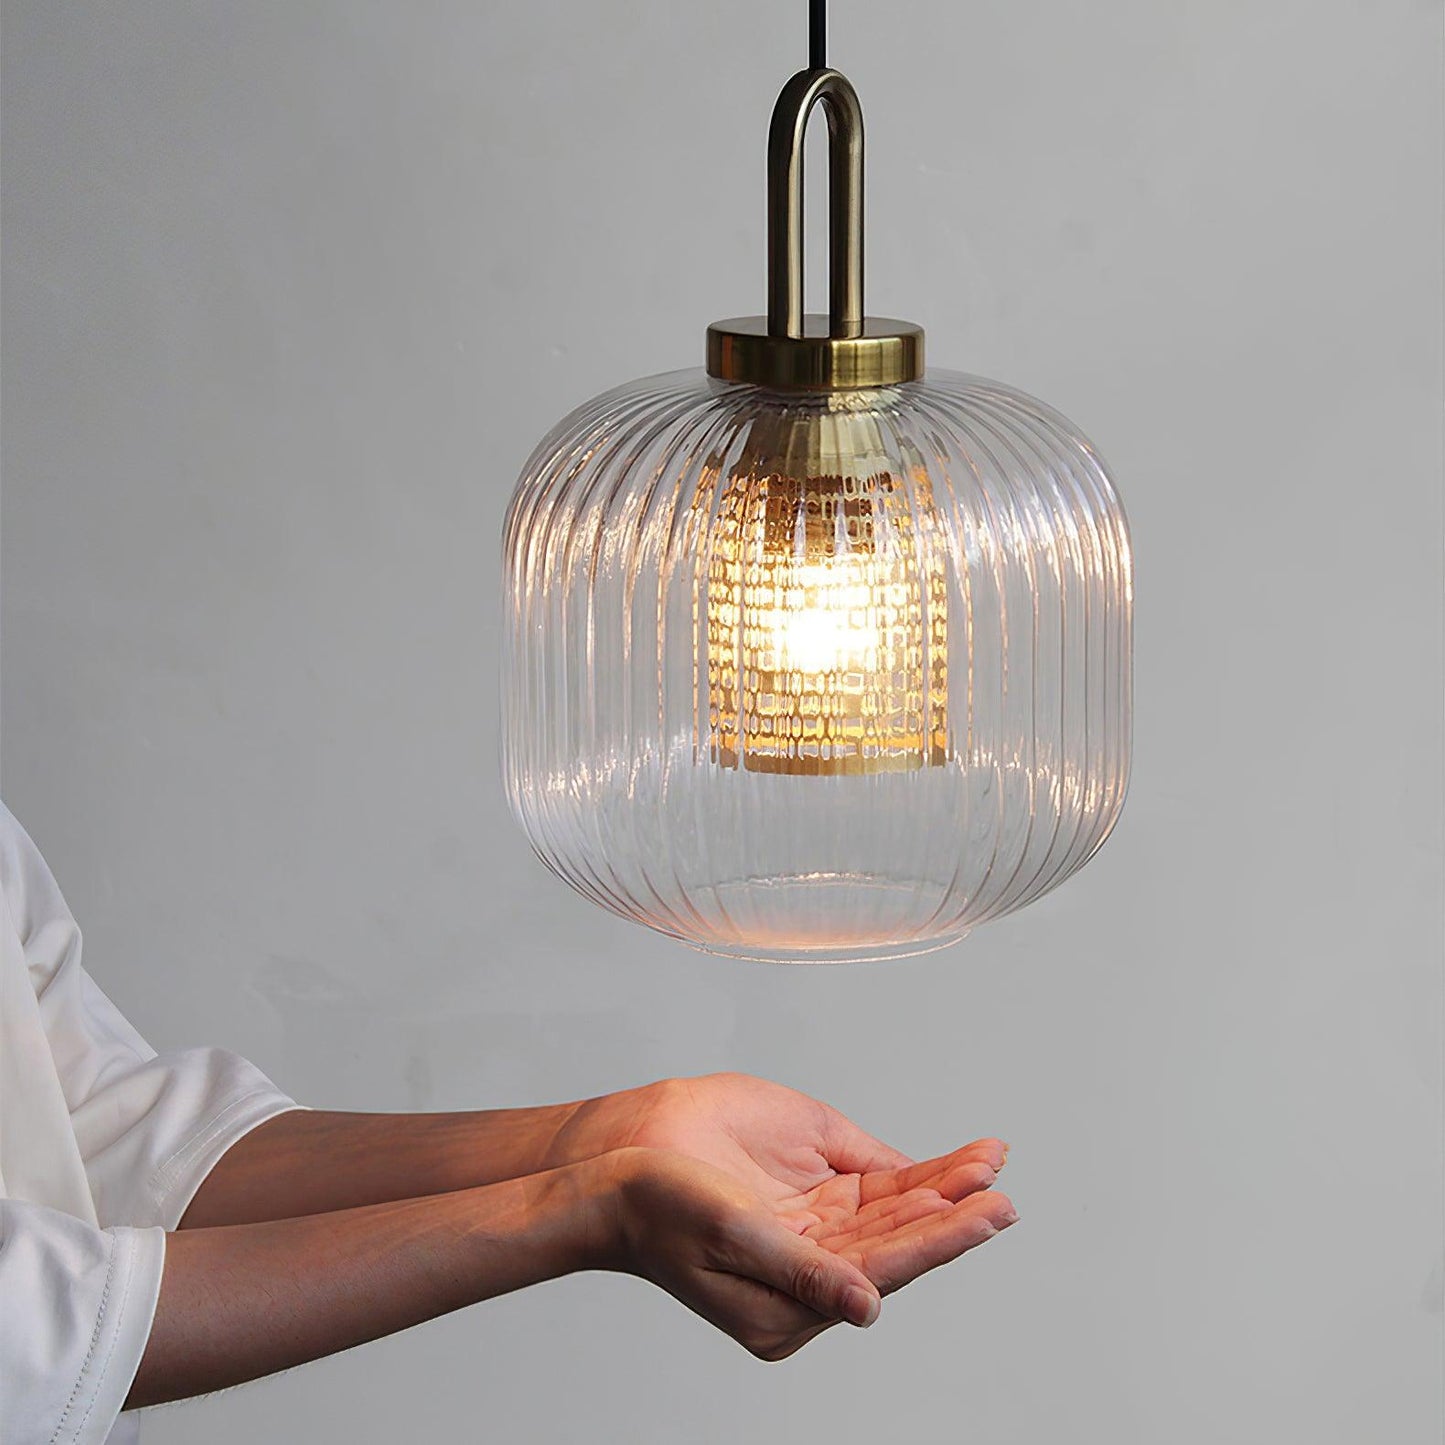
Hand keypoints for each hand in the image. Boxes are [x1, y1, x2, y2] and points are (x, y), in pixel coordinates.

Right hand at [559, 1075, 1015, 1341]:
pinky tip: (944, 1170)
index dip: (939, 1239)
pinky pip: (869, 1200)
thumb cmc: (659, 1209)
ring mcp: (808, 1245)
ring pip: (889, 1221)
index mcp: (786, 1310)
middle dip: (953, 1215)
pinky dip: (910, 1181)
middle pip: (896, 1246)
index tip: (987, 1213)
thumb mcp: (732, 1235)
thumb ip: (804, 1272)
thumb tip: (867, 1306)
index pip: (882, 1268)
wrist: (615, 1177)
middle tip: (1003, 1191)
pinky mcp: (803, 1212)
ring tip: (987, 1166)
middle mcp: (806, 1281)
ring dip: (939, 1193)